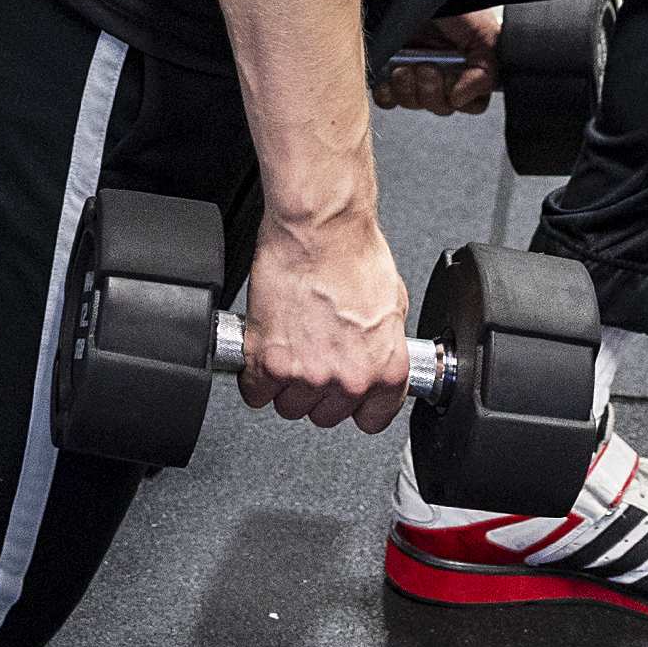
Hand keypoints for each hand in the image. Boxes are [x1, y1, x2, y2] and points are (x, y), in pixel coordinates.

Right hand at [237, 208, 412, 434]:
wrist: (319, 227)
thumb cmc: (354, 252)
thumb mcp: (392, 305)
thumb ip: (383, 346)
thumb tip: (372, 356)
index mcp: (385, 368)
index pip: (371, 419)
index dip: (356, 406)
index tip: (348, 396)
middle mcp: (348, 378)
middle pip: (325, 415)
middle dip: (318, 392)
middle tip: (314, 359)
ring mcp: (306, 374)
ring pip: (289, 407)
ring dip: (286, 385)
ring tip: (288, 351)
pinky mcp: (267, 361)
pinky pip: (255, 393)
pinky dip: (255, 378)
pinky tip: (263, 356)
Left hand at [371, 8, 501, 116]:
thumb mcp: (483, 31)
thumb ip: (487, 71)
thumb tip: (462, 98)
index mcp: (469, 65)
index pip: (472, 103)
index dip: (461, 99)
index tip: (453, 84)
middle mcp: (443, 70)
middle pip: (441, 106)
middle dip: (432, 90)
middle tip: (427, 68)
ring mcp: (415, 71)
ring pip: (413, 103)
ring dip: (409, 89)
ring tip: (407, 65)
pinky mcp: (388, 69)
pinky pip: (387, 98)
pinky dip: (387, 90)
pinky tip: (391, 71)